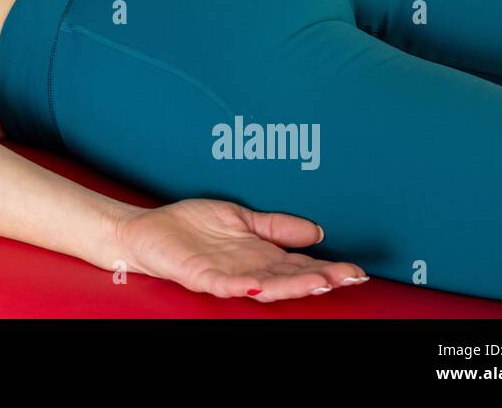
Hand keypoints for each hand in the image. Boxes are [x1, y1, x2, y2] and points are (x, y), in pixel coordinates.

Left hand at [114, 198, 368, 301]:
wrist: (147, 231)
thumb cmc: (190, 226)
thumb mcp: (241, 217)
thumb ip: (277, 225)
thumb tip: (316, 229)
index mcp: (259, 255)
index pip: (299, 264)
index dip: (327, 267)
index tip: (354, 270)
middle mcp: (247, 268)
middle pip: (288, 277)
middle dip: (319, 278)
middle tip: (347, 278)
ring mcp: (225, 275)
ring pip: (264, 284)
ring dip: (291, 285)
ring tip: (318, 283)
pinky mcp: (201, 276)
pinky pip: (225, 284)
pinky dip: (242, 285)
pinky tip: (259, 284)